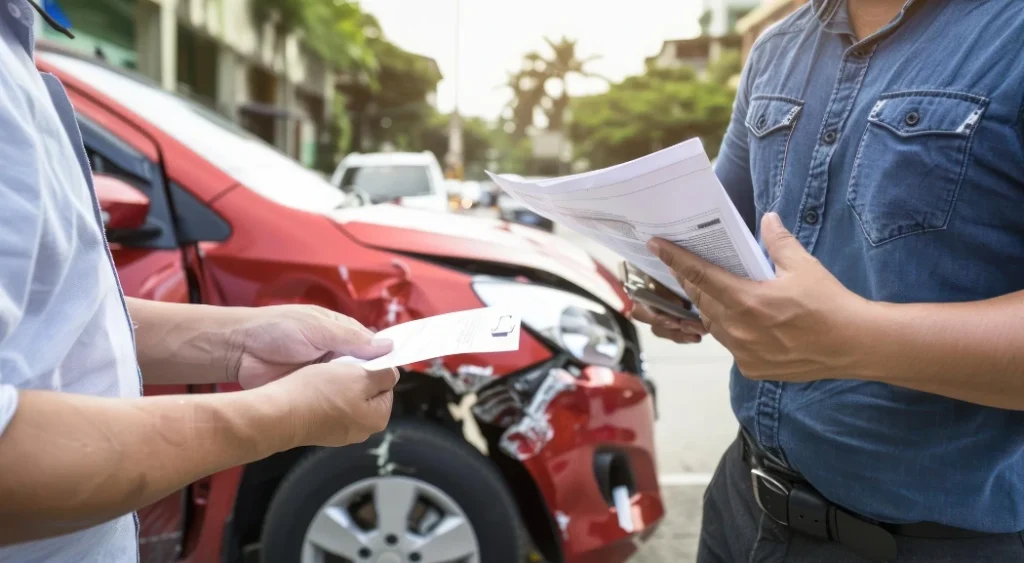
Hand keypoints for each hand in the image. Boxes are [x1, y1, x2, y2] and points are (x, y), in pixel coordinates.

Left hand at [225, 305, 391, 388]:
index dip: (384, 359)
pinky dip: (337, 403)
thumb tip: (388, 345)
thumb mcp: (319, 328)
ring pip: (348, 386)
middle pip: (363, 369)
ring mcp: (323, 374)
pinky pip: (330, 398)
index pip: (372, 346)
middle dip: (370, 379)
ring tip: (365, 403)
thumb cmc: (278, 329)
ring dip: (353, 393)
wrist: (240, 349)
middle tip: (379, 392)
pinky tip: (346, 410)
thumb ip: (352, 338)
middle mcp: (336, 353)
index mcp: (341, 333)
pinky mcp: (310, 390)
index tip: (395, 372)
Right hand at [258, 362, 399, 446]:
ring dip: (338, 384)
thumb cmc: (321, 393)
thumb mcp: (360, 376)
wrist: (279, 414)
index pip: (386, 384)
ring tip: (324, 376)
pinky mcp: (321, 430)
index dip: (373, 368)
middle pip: (367, 392)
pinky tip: (312, 387)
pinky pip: (330, 406)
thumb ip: (383, 374)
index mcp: (377, 419)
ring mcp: (340, 433)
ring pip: (347, 397)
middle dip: (356, 377)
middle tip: (339, 368)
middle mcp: (362, 431)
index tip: (357, 361)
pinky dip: (324, 395)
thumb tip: (393, 374)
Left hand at [646, 213, 872, 381]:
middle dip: (692, 282)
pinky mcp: (753, 368)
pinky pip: (731, 346)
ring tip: (717, 292)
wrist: (855, 345)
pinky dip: (731, 331)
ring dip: (711, 308)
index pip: (700, 276)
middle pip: (702, 301)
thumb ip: (778, 242)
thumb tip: (768, 218)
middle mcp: (739, 330)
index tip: (657, 247)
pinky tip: (742, 321)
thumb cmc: (830, 304)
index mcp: (746, 301)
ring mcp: (743, 353)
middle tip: (686, 266)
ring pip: (714, 325)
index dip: (676, 260)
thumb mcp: (803, 266)